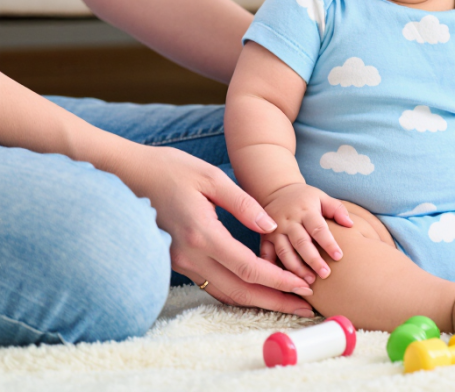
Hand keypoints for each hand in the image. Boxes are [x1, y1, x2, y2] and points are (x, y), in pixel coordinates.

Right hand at [122, 145, 317, 315]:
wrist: (128, 175)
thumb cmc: (171, 169)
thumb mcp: (211, 177)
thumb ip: (243, 203)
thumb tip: (270, 227)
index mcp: (202, 234)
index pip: (248, 267)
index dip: (279, 280)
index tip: (303, 285)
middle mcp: (190, 255)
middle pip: (239, 290)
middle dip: (275, 300)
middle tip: (305, 306)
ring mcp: (180, 262)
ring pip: (225, 292)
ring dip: (258, 300)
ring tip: (287, 303)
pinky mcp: (177, 261)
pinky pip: (212, 285)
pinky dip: (237, 293)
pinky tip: (256, 292)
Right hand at [260, 183, 353, 282]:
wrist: (278, 192)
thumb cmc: (306, 199)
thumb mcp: (322, 197)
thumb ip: (337, 209)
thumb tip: (351, 224)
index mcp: (305, 210)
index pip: (318, 228)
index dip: (328, 243)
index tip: (339, 257)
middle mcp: (289, 221)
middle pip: (301, 243)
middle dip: (313, 260)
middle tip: (325, 274)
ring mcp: (275, 230)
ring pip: (285, 253)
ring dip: (296, 269)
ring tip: (309, 283)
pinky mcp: (265, 239)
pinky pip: (266, 256)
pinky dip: (273, 269)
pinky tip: (283, 283)